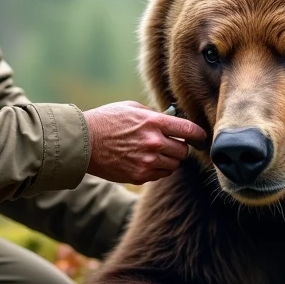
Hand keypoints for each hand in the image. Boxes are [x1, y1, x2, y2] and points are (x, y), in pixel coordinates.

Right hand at [83, 101, 206, 183]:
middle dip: (180, 147)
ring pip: (174, 165)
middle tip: (172, 144)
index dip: (199, 135)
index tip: (201, 137)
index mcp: (154, 122)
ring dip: (170, 159)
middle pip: (183, 150)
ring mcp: (147, 162)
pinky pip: (160, 175)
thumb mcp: (131, 108)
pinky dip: (158, 169)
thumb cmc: (106, 120)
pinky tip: (146, 161)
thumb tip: (172, 119)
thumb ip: (155, 114)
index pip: (189, 130)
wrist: (83, 142)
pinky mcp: (139, 176)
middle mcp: (154, 143)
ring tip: (157, 152)